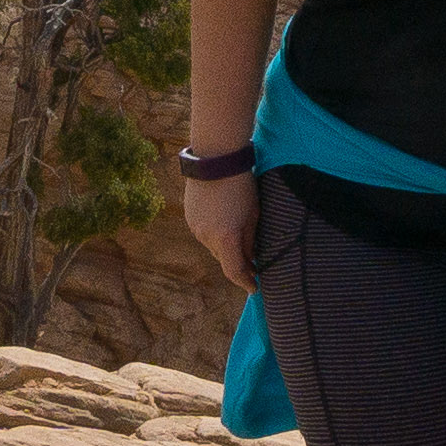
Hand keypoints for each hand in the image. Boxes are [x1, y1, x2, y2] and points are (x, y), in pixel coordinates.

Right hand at [181, 166, 254, 288]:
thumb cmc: (241, 184)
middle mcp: (206, 237)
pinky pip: (204, 234)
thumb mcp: (253, 214)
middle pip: (224, 259)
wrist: (215, 158)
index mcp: (225, 237)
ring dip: (226, 248)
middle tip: (253, 266)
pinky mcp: (189, 217)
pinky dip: (215, 235)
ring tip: (240, 241)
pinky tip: (225, 224)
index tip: (255, 287)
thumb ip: (251, 240)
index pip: (235, 271)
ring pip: (213, 247)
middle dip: (238, 264)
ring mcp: (195, 227)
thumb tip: (252, 258)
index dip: (246, 282)